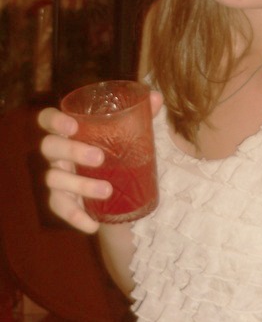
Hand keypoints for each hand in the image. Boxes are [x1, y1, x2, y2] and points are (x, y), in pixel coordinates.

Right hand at [38, 92, 162, 233]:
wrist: (118, 188)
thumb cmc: (118, 151)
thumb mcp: (130, 133)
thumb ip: (141, 115)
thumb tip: (155, 97)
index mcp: (69, 131)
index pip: (47, 119)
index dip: (54, 120)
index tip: (73, 126)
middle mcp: (57, 153)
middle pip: (49, 147)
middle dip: (71, 151)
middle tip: (100, 158)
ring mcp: (56, 176)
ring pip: (54, 179)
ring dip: (80, 185)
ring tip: (107, 190)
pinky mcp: (62, 200)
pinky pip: (59, 208)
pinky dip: (75, 217)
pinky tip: (93, 224)